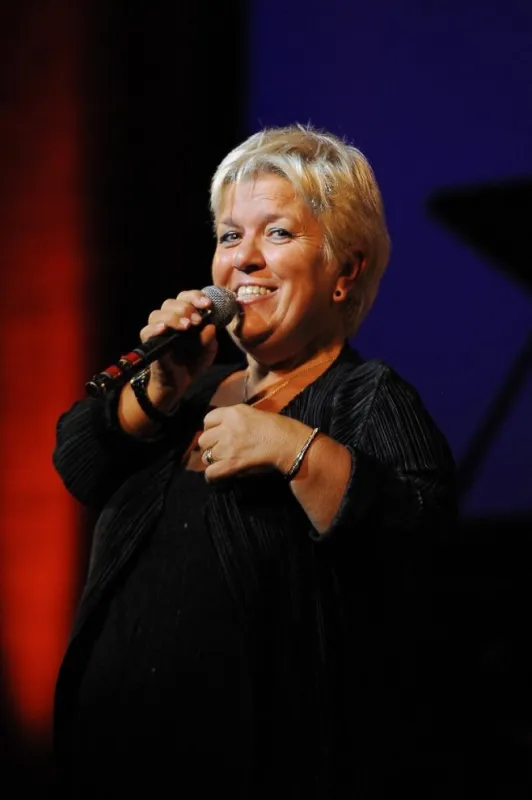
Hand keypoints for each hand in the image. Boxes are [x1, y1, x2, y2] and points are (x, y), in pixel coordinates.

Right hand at [140, 290, 217, 407]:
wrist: (180, 381)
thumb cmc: (194, 360)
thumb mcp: (209, 349)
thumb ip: (210, 338)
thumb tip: (210, 326)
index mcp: (183, 315)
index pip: (186, 297)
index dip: (196, 297)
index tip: (208, 304)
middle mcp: (168, 319)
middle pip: (171, 302)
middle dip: (186, 308)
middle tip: (197, 320)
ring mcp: (157, 330)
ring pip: (158, 314)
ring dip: (173, 317)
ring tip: (187, 326)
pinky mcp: (149, 342)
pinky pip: (146, 331)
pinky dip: (154, 328)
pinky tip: (164, 329)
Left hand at [197, 404, 313, 481]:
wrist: (290, 442)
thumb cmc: (279, 429)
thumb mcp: (254, 414)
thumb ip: (237, 420)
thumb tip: (224, 432)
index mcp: (233, 412)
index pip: (208, 419)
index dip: (210, 430)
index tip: (217, 437)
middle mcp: (227, 426)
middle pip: (203, 440)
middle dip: (210, 447)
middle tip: (220, 453)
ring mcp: (228, 445)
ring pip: (207, 457)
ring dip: (214, 462)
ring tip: (224, 465)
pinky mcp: (232, 462)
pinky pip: (211, 472)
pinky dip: (213, 477)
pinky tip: (220, 478)